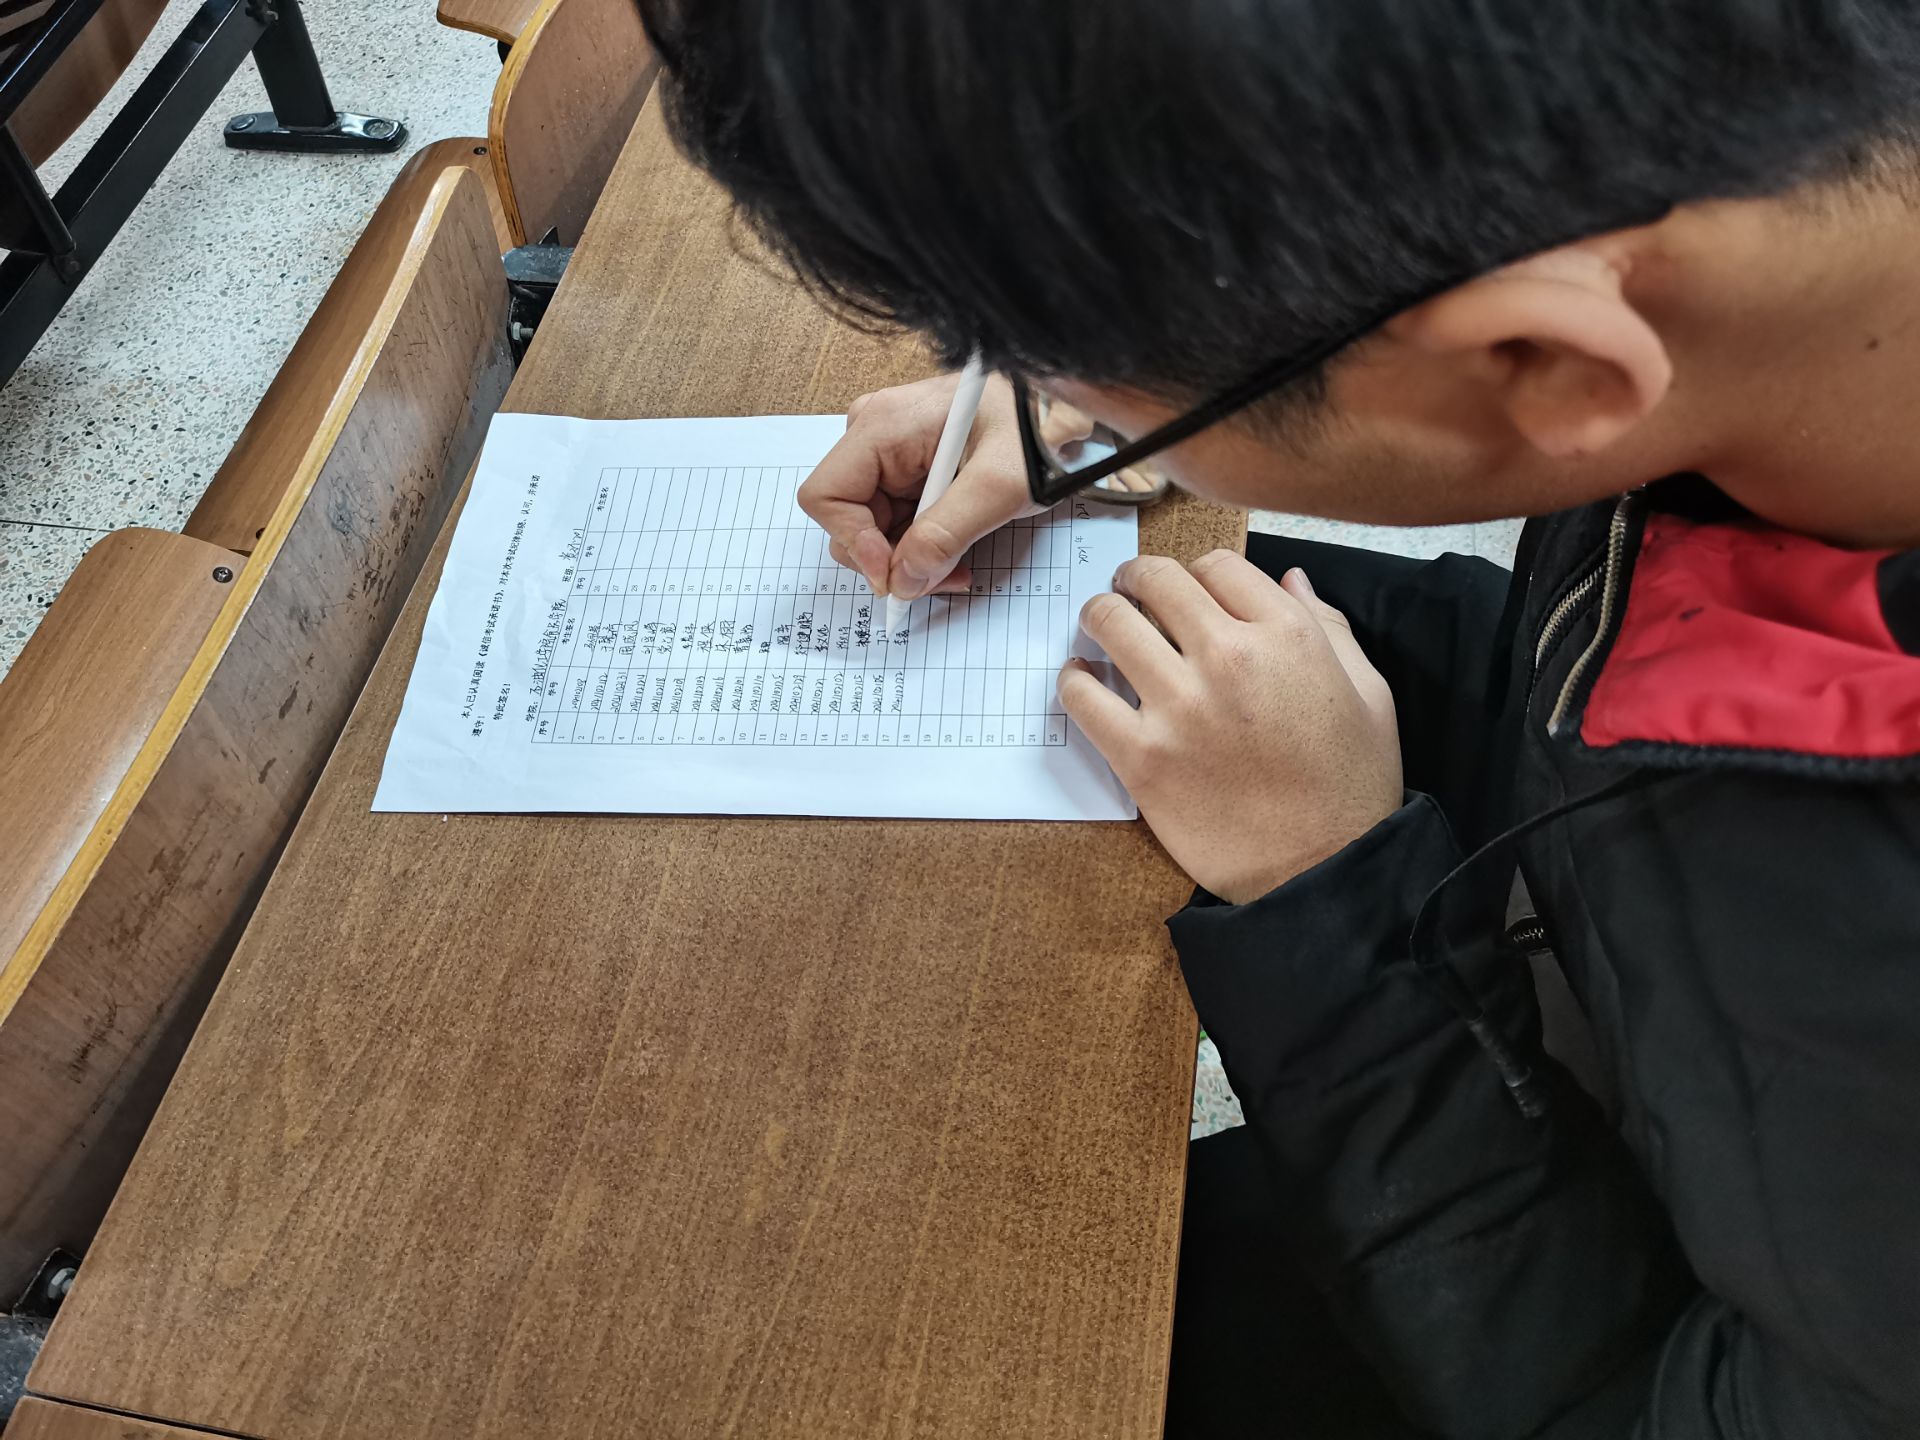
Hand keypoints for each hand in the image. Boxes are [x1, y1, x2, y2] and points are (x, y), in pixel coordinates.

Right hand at [801, 373, 1040, 600]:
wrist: (1057, 408)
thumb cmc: (1033, 430)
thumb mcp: (998, 486)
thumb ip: (945, 535)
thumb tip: (902, 581)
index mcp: (883, 425)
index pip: (825, 496)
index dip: (853, 542)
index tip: (894, 574)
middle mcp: (874, 435)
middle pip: (848, 518)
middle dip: (888, 559)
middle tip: (937, 580)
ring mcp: (888, 453)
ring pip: (872, 528)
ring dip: (908, 559)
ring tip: (956, 569)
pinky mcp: (905, 470)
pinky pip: (895, 522)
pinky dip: (921, 547)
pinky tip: (955, 554)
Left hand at [1058, 552, 1402, 904]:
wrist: (1323, 872)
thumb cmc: (1350, 785)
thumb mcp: (1369, 693)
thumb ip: (1328, 627)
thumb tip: (1291, 578)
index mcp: (1287, 635)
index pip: (1216, 565)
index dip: (1197, 572)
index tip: (1188, 591)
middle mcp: (1229, 658)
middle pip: (1156, 581)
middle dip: (1136, 577)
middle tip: (1128, 588)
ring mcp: (1179, 707)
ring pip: (1110, 622)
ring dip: (1100, 615)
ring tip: (1101, 625)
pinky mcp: (1141, 756)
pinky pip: (1082, 695)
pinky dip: (1073, 679)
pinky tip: (1082, 679)